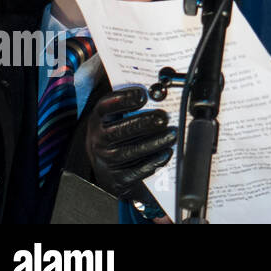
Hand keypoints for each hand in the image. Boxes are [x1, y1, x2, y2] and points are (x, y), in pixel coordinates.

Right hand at [86, 86, 175, 200]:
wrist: (108, 169)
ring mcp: (106, 160)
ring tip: (172, 134)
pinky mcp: (117, 178)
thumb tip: (160, 92)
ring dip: (153, 143)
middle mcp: (98, 140)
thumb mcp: (118, 117)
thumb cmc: (120, 134)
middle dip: (143, 124)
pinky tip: (166, 152)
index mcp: (99, 120)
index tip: (142, 95)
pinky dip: (153, 161)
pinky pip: (136, 170)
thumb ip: (134, 106)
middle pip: (118, 131)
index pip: (105, 107)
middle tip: (163, 118)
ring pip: (129, 152)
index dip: (122, 100)